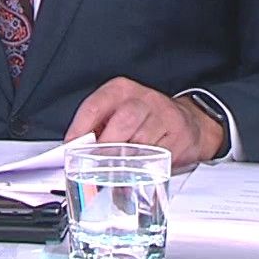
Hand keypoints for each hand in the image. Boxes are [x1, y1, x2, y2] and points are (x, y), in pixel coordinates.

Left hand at [63, 76, 223, 167]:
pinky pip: (159, 156)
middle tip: (95, 163)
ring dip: (125, 160)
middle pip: (123, 122)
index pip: (95, 106)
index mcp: (121, 89)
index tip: (71, 149)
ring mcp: (165, 117)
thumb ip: (95, 126)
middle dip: (106, 146)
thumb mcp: (116, 111)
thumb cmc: (143, 118)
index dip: (80, 130)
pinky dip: (145, 166)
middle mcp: (144, 99)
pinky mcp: (180, 136)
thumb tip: (74, 148)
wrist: (186, 122)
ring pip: (142, 142)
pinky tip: (139, 168)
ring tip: (116, 168)